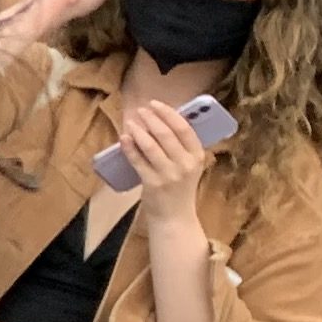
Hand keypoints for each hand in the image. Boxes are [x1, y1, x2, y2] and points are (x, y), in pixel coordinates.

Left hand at [114, 98, 216, 216]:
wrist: (174, 217)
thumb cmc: (180, 188)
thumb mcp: (188, 166)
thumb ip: (181, 146)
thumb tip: (162, 119)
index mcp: (198, 156)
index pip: (184, 128)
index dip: (168, 113)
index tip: (156, 104)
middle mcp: (185, 164)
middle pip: (166, 134)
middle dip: (151, 118)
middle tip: (140, 110)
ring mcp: (169, 174)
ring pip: (151, 145)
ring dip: (138, 130)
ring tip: (130, 121)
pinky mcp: (152, 183)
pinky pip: (138, 160)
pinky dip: (129, 147)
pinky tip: (124, 138)